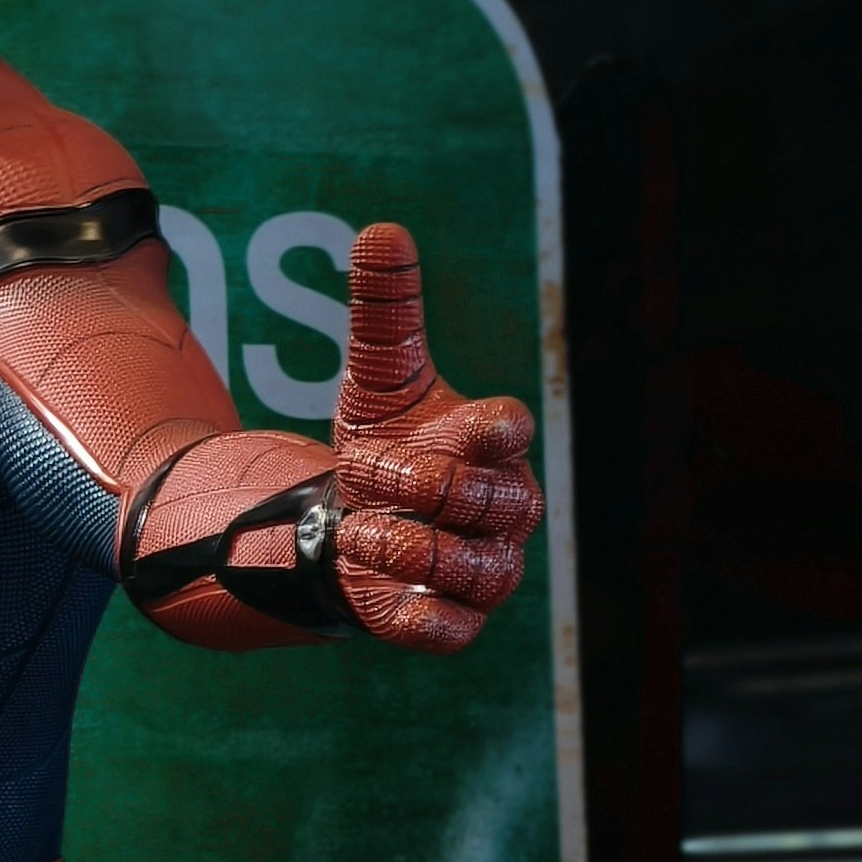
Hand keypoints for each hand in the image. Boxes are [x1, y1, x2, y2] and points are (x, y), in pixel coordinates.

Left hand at [330, 222, 541, 652]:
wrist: (353, 522)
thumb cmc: (386, 443)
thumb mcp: (378, 376)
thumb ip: (385, 310)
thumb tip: (382, 230)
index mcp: (494, 444)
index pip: (509, 431)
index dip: (481, 428)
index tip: (440, 423)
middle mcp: (504, 508)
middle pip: (483, 499)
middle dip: (412, 484)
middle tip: (357, 471)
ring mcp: (486, 569)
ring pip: (471, 568)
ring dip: (403, 545)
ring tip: (353, 527)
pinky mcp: (453, 621)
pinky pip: (452, 631)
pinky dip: (418, 615)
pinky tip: (374, 585)